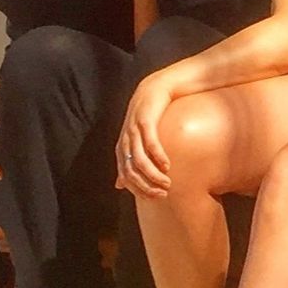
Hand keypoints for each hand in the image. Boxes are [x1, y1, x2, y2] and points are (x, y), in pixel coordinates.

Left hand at [115, 75, 173, 198]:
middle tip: (163, 194)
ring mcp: (134, 132)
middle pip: (131, 172)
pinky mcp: (145, 121)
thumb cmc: (148, 117)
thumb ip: (128, 162)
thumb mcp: (135, 141)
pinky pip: (150, 143)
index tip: (156, 198)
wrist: (154, 89)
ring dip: (153, 175)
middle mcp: (125, 142)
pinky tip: (166, 165)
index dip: (139, 190)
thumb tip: (120, 185)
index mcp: (121, 150)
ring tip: (167, 183)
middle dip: (146, 186)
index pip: (126, 178)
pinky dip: (157, 156)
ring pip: (139, 160)